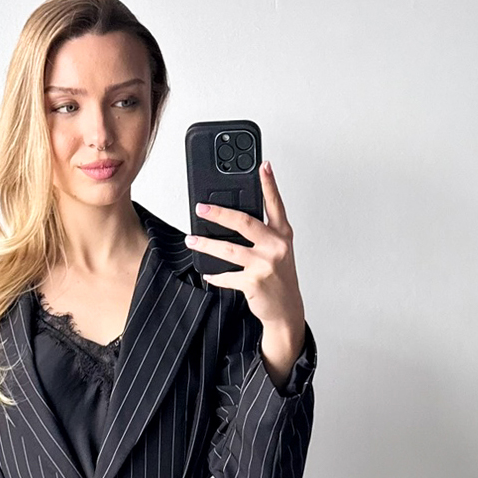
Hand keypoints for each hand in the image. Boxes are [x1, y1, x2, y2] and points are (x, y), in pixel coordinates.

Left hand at [184, 160, 306, 385]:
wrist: (286, 311)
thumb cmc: (280, 280)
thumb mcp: (279, 252)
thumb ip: (264, 234)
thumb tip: (234, 219)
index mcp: (283, 235)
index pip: (275, 204)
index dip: (269, 184)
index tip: (262, 165)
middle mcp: (276, 246)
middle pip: (244, 222)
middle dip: (219, 214)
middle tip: (201, 208)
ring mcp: (265, 265)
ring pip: (229, 249)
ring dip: (206, 245)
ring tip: (191, 240)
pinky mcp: (254, 282)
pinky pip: (227, 276)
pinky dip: (214, 275)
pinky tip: (207, 272)